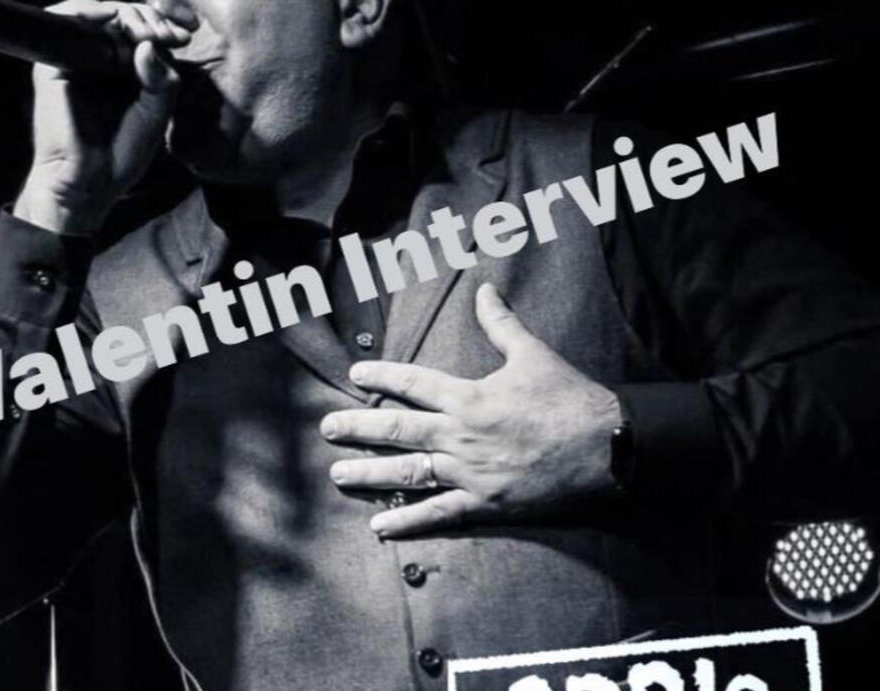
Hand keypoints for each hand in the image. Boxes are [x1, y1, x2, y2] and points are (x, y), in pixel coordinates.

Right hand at [13, 0, 198, 233]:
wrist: (90, 182)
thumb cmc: (122, 153)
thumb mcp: (157, 112)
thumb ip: (162, 77)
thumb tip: (148, 44)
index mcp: (126, 69)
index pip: (144, 29)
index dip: (164, 22)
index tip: (186, 34)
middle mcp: (100, 59)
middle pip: (124, 15)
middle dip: (150, 17)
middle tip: (167, 35)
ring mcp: (77, 59)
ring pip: (100, 12)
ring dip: (128, 13)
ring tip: (147, 32)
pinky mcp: (53, 63)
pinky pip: (67, 19)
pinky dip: (91, 10)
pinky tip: (114, 19)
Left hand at [321, 283, 622, 537]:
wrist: (608, 447)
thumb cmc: (570, 399)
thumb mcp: (533, 354)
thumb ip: (502, 323)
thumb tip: (485, 287)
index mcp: (469, 397)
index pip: (412, 382)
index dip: (381, 376)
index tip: (356, 373)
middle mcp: (460, 435)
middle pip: (397, 430)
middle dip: (357, 427)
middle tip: (325, 428)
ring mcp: (470, 473)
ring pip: (407, 472)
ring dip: (369, 474)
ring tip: (337, 474)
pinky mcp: (485, 503)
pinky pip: (438, 514)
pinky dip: (407, 521)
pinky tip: (379, 526)